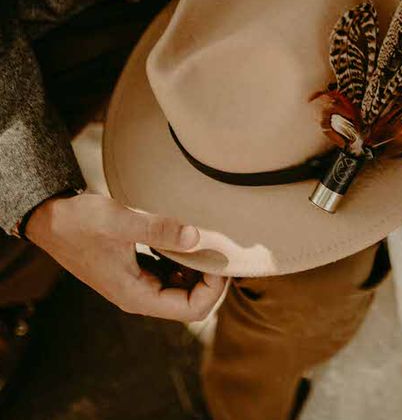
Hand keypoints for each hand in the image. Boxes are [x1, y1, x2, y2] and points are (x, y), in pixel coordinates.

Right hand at [26, 193, 225, 320]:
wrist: (52, 219)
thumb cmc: (80, 222)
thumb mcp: (120, 222)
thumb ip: (158, 230)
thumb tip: (196, 238)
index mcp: (136, 295)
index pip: (191, 310)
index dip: (214, 288)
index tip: (220, 259)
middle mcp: (139, 296)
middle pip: (192, 303)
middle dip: (211, 280)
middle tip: (220, 249)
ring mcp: (139, 285)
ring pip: (183, 289)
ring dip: (199, 271)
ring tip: (209, 243)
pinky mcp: (138, 271)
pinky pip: (171, 275)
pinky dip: (186, 262)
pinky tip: (190, 241)